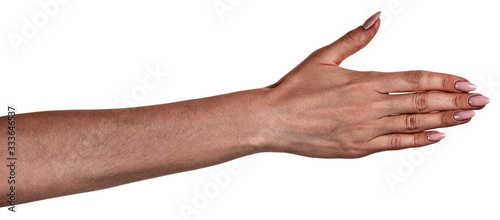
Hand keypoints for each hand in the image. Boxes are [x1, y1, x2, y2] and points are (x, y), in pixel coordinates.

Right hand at [260, 12, 488, 157]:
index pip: (414, 78)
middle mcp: (369, 105)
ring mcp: (365, 129)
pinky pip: (395, 143)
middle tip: (480, 101)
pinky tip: (436, 136)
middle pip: (421, 101)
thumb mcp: (324, 57)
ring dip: (444, 120)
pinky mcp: (357, 148)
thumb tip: (376, 19)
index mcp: (364, 81)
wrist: (273, 120)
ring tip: (467, 117)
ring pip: (413, 123)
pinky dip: (418, 140)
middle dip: (454, 101)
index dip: (444, 80)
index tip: (465, 82)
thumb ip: (354, 39)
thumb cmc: (294, 89)